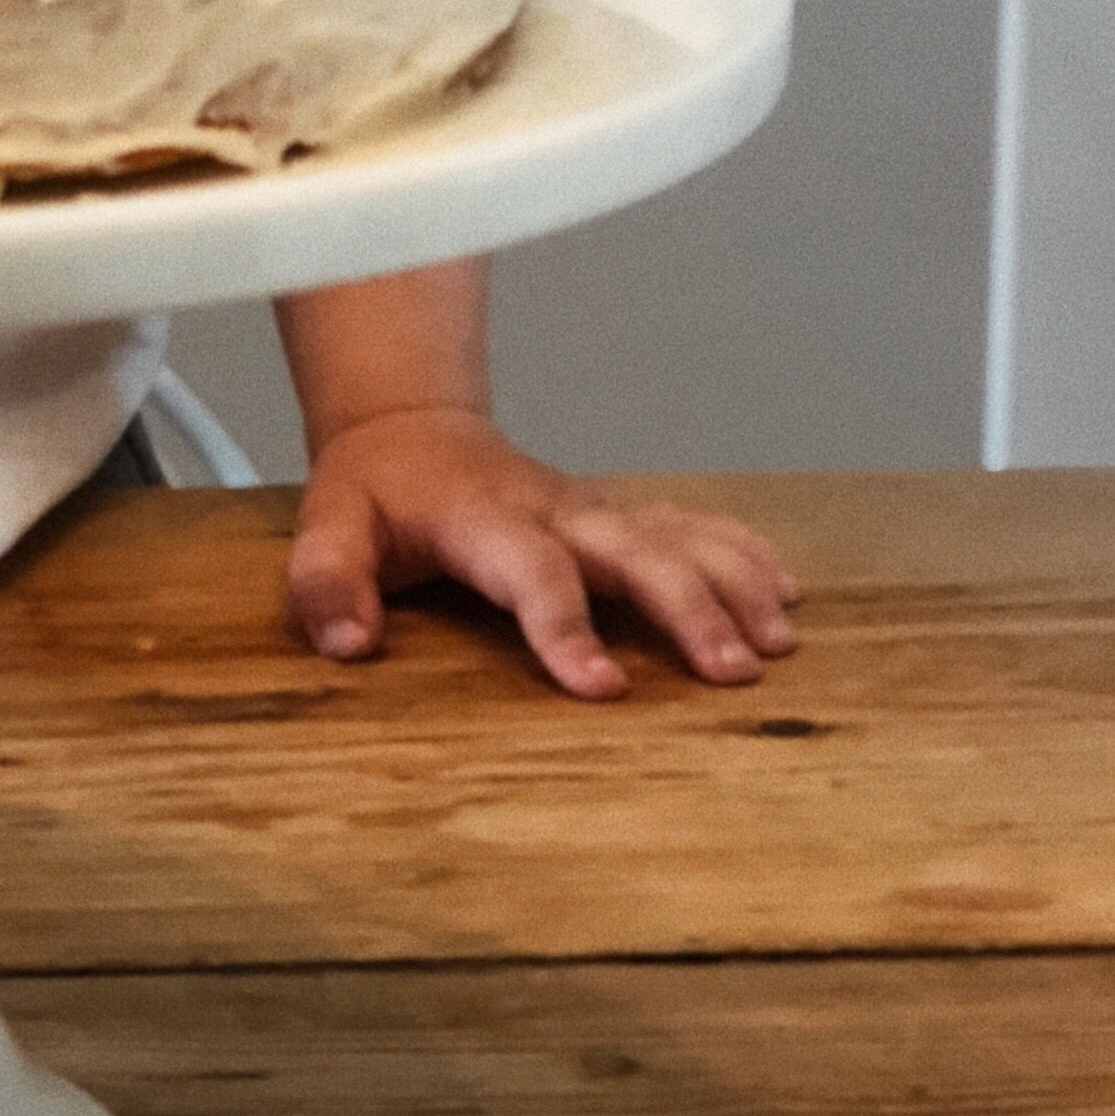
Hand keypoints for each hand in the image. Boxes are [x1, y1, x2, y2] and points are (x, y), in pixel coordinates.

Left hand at [285, 406, 800, 701]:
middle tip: (731, 672)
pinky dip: (741, 550)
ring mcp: (593, 509)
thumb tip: (347, 641)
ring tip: (778, 641)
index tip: (602, 687)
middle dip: (685, 607)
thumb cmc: (375, 492)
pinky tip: (786, 590)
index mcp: (482, 519)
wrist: (411, 427)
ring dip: (730, 582)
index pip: (531, 571)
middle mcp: (552, 510)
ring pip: (675, 534)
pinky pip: (689, 522)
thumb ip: (327, 581)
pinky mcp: (617, 513)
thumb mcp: (327, 526)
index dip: (565, 626)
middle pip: (631, 552)